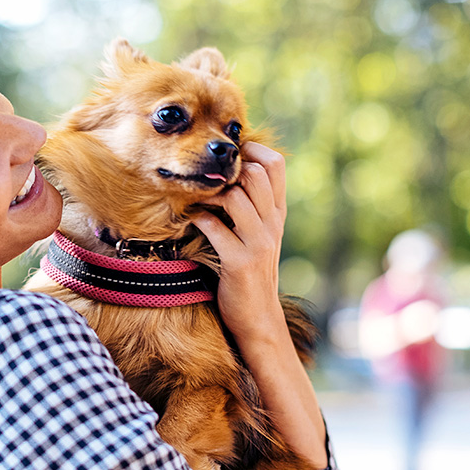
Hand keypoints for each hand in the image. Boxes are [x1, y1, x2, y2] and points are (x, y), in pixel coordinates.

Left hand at [190, 142, 286, 346]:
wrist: (258, 317)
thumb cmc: (251, 272)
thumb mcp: (260, 236)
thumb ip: (253, 207)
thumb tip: (229, 174)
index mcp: (278, 214)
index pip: (276, 164)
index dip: (250, 151)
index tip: (226, 159)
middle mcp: (273, 224)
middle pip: (256, 174)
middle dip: (226, 171)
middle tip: (205, 180)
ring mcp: (259, 243)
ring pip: (237, 197)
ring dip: (209, 194)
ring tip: (196, 199)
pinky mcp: (240, 262)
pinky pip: (216, 228)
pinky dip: (199, 220)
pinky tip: (191, 221)